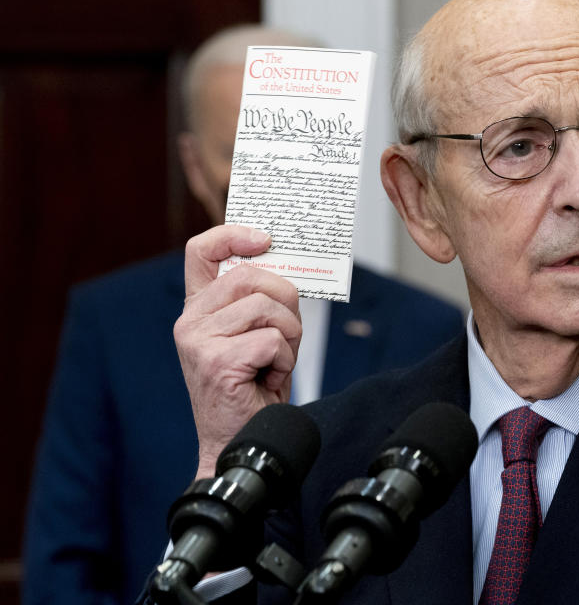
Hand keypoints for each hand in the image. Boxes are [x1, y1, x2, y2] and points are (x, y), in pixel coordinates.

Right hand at [174, 225, 301, 478]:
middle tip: (287, 334)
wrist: (239, 442)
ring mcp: (198, 341)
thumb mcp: (251, 333)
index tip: (265, 239)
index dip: (233, 235)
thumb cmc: (251, 387)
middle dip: (287, 301)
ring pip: (268, 308)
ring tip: (275, 362)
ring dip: (289, 337)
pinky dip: (285, 361)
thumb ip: (256, 299)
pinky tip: (269, 378)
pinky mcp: (216, 362)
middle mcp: (190, 321)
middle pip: (253, 277)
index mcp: (198, 308)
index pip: (201, 251)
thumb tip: (284, 264)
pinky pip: (273, 341)